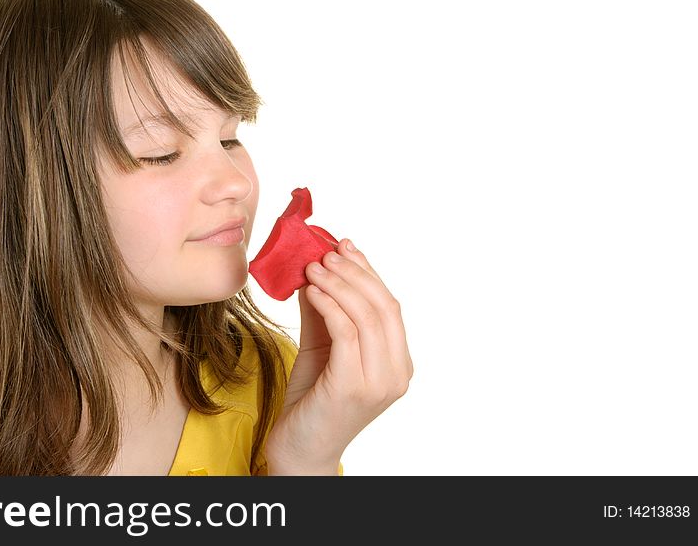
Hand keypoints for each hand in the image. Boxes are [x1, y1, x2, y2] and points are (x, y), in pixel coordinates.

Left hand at [265, 238, 413, 473]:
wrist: (299, 450)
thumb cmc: (312, 399)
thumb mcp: (322, 347)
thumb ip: (325, 312)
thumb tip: (318, 269)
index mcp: (398, 364)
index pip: (390, 306)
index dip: (368, 272)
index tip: (345, 246)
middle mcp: (396, 374)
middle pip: (383, 306)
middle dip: (354, 273)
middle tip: (326, 253)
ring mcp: (378, 382)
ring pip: (366, 316)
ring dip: (338, 284)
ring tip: (313, 267)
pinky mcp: (352, 386)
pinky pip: (345, 332)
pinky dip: (328, 304)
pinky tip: (311, 291)